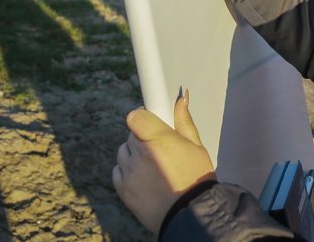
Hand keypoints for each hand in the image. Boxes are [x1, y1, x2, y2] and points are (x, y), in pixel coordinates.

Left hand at [112, 91, 215, 234]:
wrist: (189, 214)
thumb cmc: (196, 178)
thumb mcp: (196, 146)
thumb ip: (183, 121)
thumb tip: (180, 98)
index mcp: (158, 139)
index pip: (136, 116)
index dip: (143, 116)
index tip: (150, 119)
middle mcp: (140, 154)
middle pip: (132, 133)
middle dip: (143, 136)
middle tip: (160, 148)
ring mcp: (129, 172)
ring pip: (123, 151)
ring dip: (134, 154)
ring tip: (153, 165)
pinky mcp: (123, 189)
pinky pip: (117, 170)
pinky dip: (127, 171)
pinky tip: (144, 177)